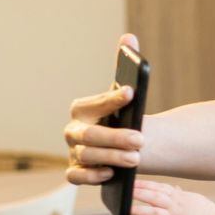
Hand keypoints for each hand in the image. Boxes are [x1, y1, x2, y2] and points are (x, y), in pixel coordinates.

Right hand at [64, 34, 142, 185]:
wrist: (123, 145)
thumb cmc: (122, 118)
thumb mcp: (125, 95)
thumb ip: (126, 66)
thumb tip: (129, 37)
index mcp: (82, 109)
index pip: (95, 103)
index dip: (112, 98)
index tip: (132, 92)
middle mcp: (73, 131)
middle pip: (89, 135)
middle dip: (115, 137)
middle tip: (141, 139)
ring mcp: (73, 153)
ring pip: (87, 156)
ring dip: (111, 157)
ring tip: (136, 158)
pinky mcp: (77, 171)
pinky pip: (75, 176)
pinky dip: (90, 176)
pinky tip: (111, 174)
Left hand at [128, 179, 214, 214]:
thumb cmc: (204, 212)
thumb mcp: (192, 198)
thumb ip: (179, 194)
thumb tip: (174, 187)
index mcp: (177, 197)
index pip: (158, 187)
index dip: (144, 183)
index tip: (131, 181)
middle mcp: (175, 206)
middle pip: (154, 196)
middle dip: (139, 192)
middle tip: (125, 191)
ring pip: (155, 213)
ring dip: (141, 210)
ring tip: (127, 210)